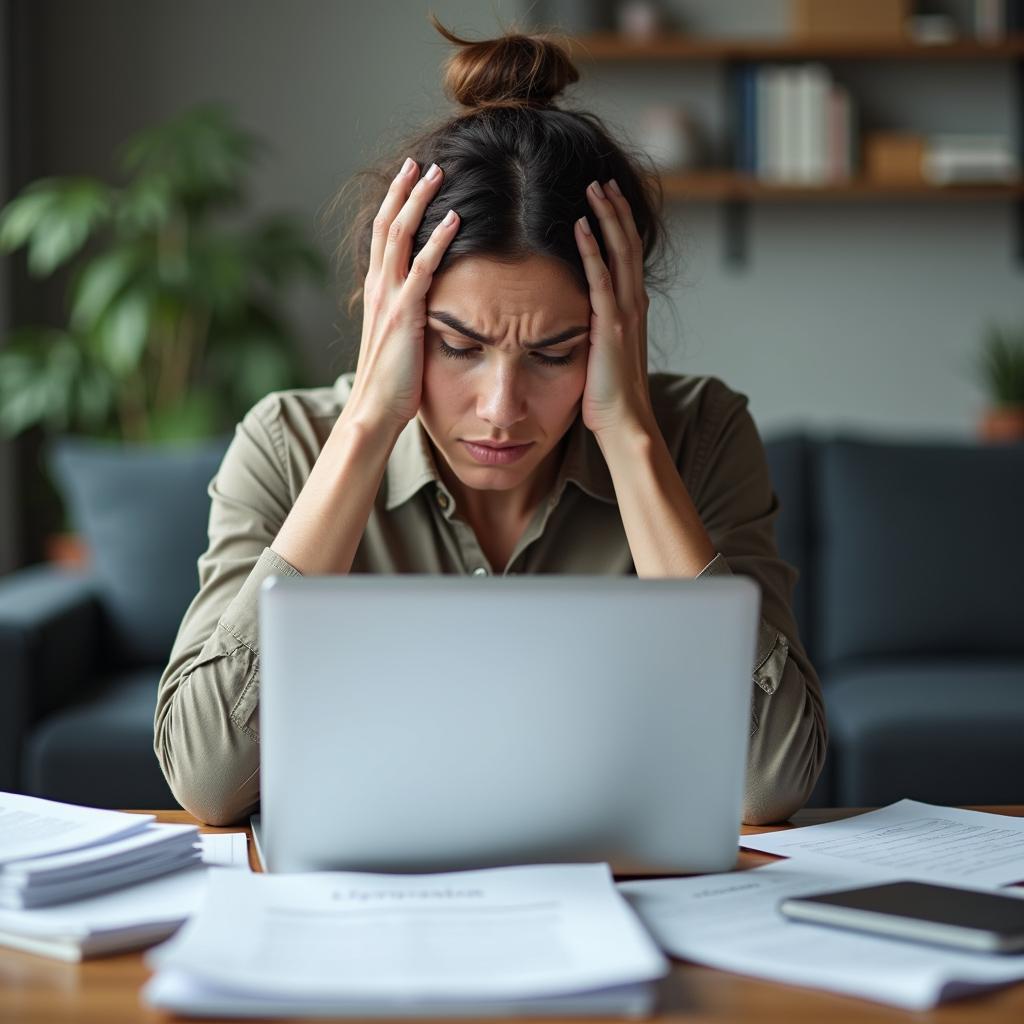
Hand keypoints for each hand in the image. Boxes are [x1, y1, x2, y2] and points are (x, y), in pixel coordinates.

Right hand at [347, 157, 459, 431]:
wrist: (373, 412)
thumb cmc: (390, 385)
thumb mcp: (398, 342)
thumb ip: (407, 318)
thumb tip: (425, 307)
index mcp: (376, 294)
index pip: (382, 238)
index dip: (393, 206)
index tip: (408, 180)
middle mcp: (377, 288)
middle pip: (386, 225)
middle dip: (403, 190)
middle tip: (420, 161)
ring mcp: (388, 299)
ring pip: (399, 236)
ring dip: (419, 201)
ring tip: (437, 173)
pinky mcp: (405, 314)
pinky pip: (422, 268)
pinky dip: (438, 239)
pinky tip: (455, 218)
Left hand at [574, 178, 654, 438]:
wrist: (625, 424)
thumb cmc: (610, 398)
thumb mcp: (603, 355)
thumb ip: (595, 330)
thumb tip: (578, 319)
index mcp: (632, 310)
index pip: (628, 257)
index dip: (620, 226)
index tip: (607, 199)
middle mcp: (634, 305)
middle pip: (628, 244)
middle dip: (616, 209)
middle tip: (602, 179)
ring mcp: (625, 314)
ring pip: (619, 253)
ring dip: (607, 217)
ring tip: (594, 187)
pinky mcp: (610, 326)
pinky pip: (600, 279)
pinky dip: (591, 249)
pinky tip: (580, 225)